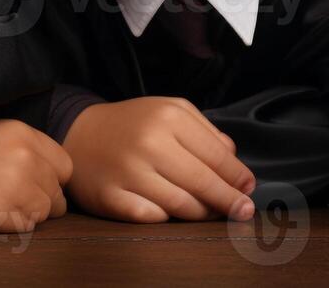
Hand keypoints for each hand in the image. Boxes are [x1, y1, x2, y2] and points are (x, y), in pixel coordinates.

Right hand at [0, 119, 72, 232]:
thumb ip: (24, 146)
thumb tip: (49, 168)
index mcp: (24, 134)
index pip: (65, 165)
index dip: (52, 178)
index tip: (38, 183)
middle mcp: (26, 159)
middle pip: (57, 192)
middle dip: (41, 198)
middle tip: (14, 197)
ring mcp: (16, 187)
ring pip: (44, 211)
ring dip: (27, 213)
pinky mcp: (2, 213)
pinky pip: (27, 226)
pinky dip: (13, 225)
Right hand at [63, 97, 256, 222]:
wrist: (78, 133)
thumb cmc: (132, 124)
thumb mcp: (170, 110)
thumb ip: (206, 131)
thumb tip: (234, 161)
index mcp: (168, 117)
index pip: (217, 155)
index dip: (237, 176)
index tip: (249, 189)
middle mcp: (150, 143)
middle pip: (203, 182)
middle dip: (228, 200)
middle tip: (243, 211)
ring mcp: (129, 172)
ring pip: (181, 205)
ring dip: (202, 213)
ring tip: (211, 213)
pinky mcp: (112, 197)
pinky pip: (152, 217)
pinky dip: (167, 218)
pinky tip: (173, 213)